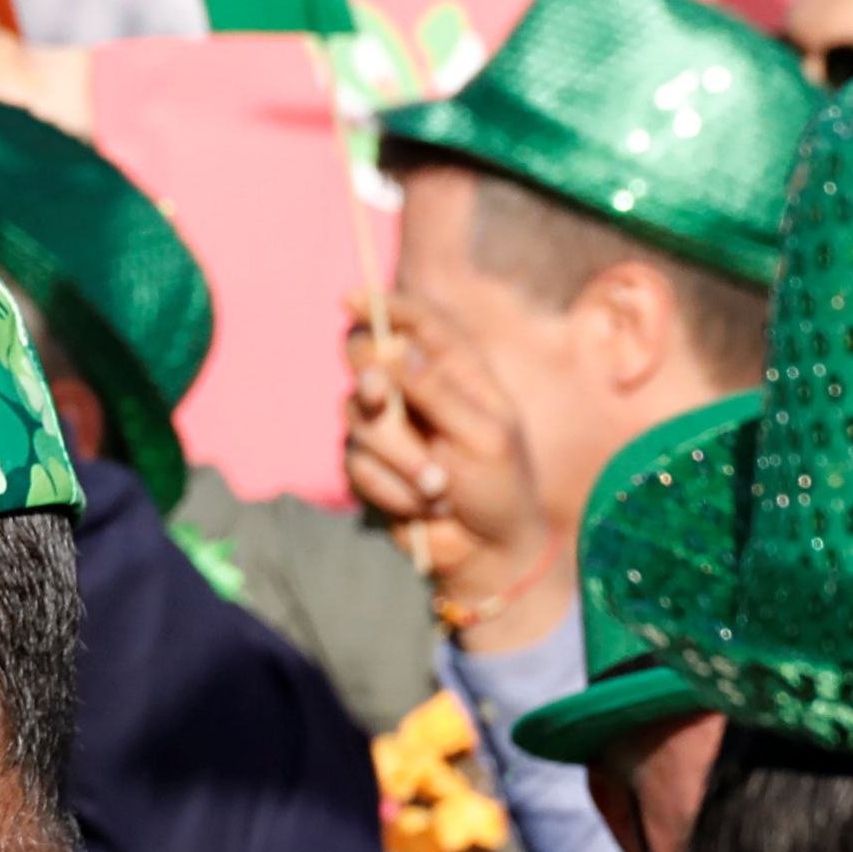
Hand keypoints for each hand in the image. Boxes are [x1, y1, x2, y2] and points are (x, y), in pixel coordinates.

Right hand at [341, 304, 560, 642]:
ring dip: (397, 457)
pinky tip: (421, 508)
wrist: (486, 552)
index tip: (352, 299)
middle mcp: (414, 389)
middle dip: (369, 379)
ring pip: (356, 416)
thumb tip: (395, 352)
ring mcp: (387, 426)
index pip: (415, 320)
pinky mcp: (366, 465)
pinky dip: (390, 489)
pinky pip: (355, 464)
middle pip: (365, 356)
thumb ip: (439, 392)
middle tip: (380, 399)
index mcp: (455, 369)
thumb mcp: (483, 437)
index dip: (383, 304)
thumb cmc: (501, 487)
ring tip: (437, 489)